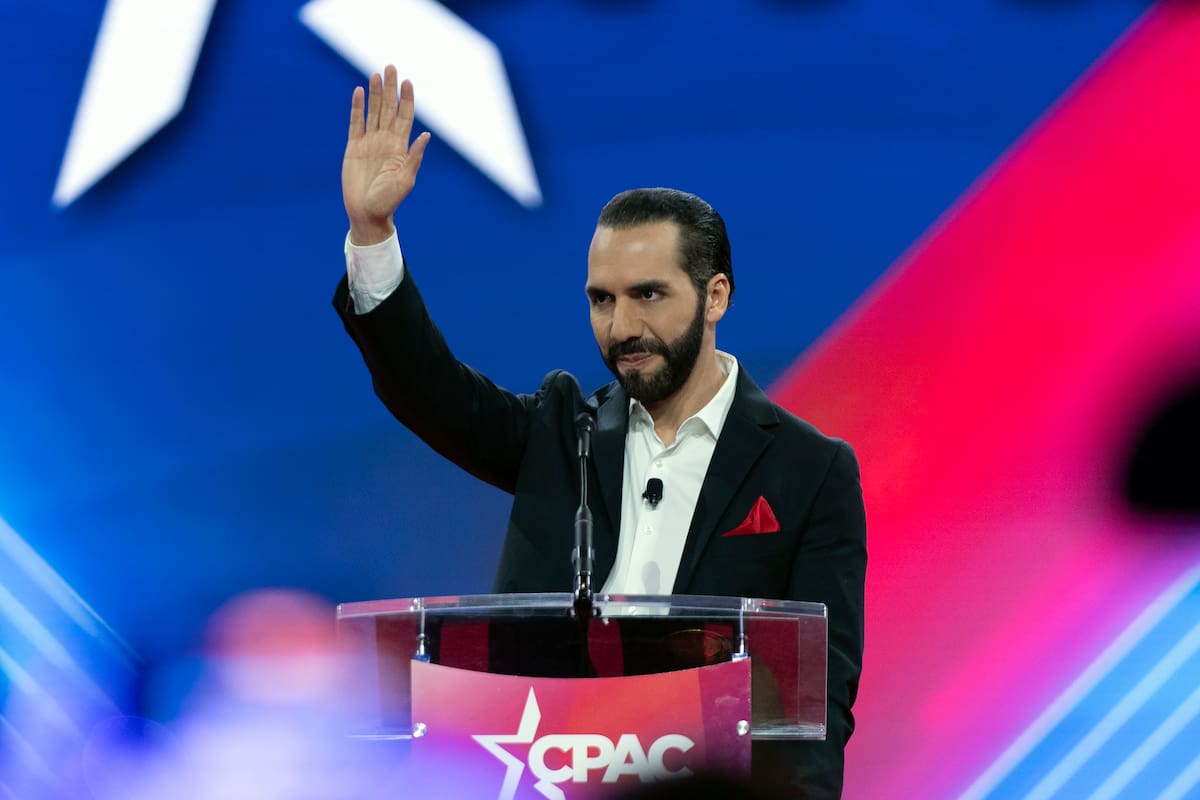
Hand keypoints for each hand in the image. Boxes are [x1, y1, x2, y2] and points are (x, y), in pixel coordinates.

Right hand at [342, 65, 430, 244]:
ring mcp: (369, 142)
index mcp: (400, 147)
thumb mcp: (405, 180)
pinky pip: (355, 123)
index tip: (407, 82)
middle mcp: (386, 141)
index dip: (406, 99)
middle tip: (390, 67)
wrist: (367, 214)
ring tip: (375, 74)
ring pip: (372, 111)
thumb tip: (426, 136)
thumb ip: (414, 157)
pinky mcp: (353, 147)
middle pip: (388, 108)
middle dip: (390, 88)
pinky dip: (356, 108)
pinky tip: (358, 92)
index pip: (404, 117)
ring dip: (374, 93)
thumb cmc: (389, 201)